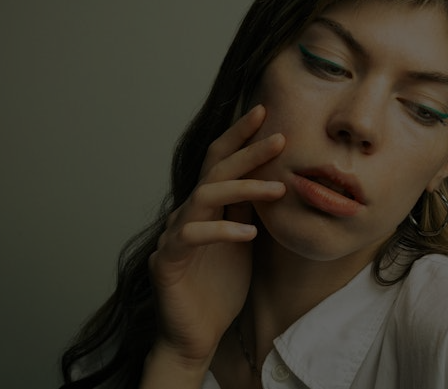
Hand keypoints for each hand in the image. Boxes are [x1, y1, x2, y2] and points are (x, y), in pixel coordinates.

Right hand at [146, 104, 284, 372]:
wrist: (195, 335)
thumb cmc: (219, 289)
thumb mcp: (243, 242)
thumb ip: (247, 210)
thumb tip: (272, 177)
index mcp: (206, 207)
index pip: (221, 161)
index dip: (240, 136)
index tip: (265, 112)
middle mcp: (187, 213)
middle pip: (215, 169)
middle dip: (248, 150)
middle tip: (279, 137)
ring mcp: (174, 234)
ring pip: (206, 195)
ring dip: (243, 188)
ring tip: (278, 187)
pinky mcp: (168, 260)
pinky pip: (193, 235)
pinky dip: (223, 231)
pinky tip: (249, 233)